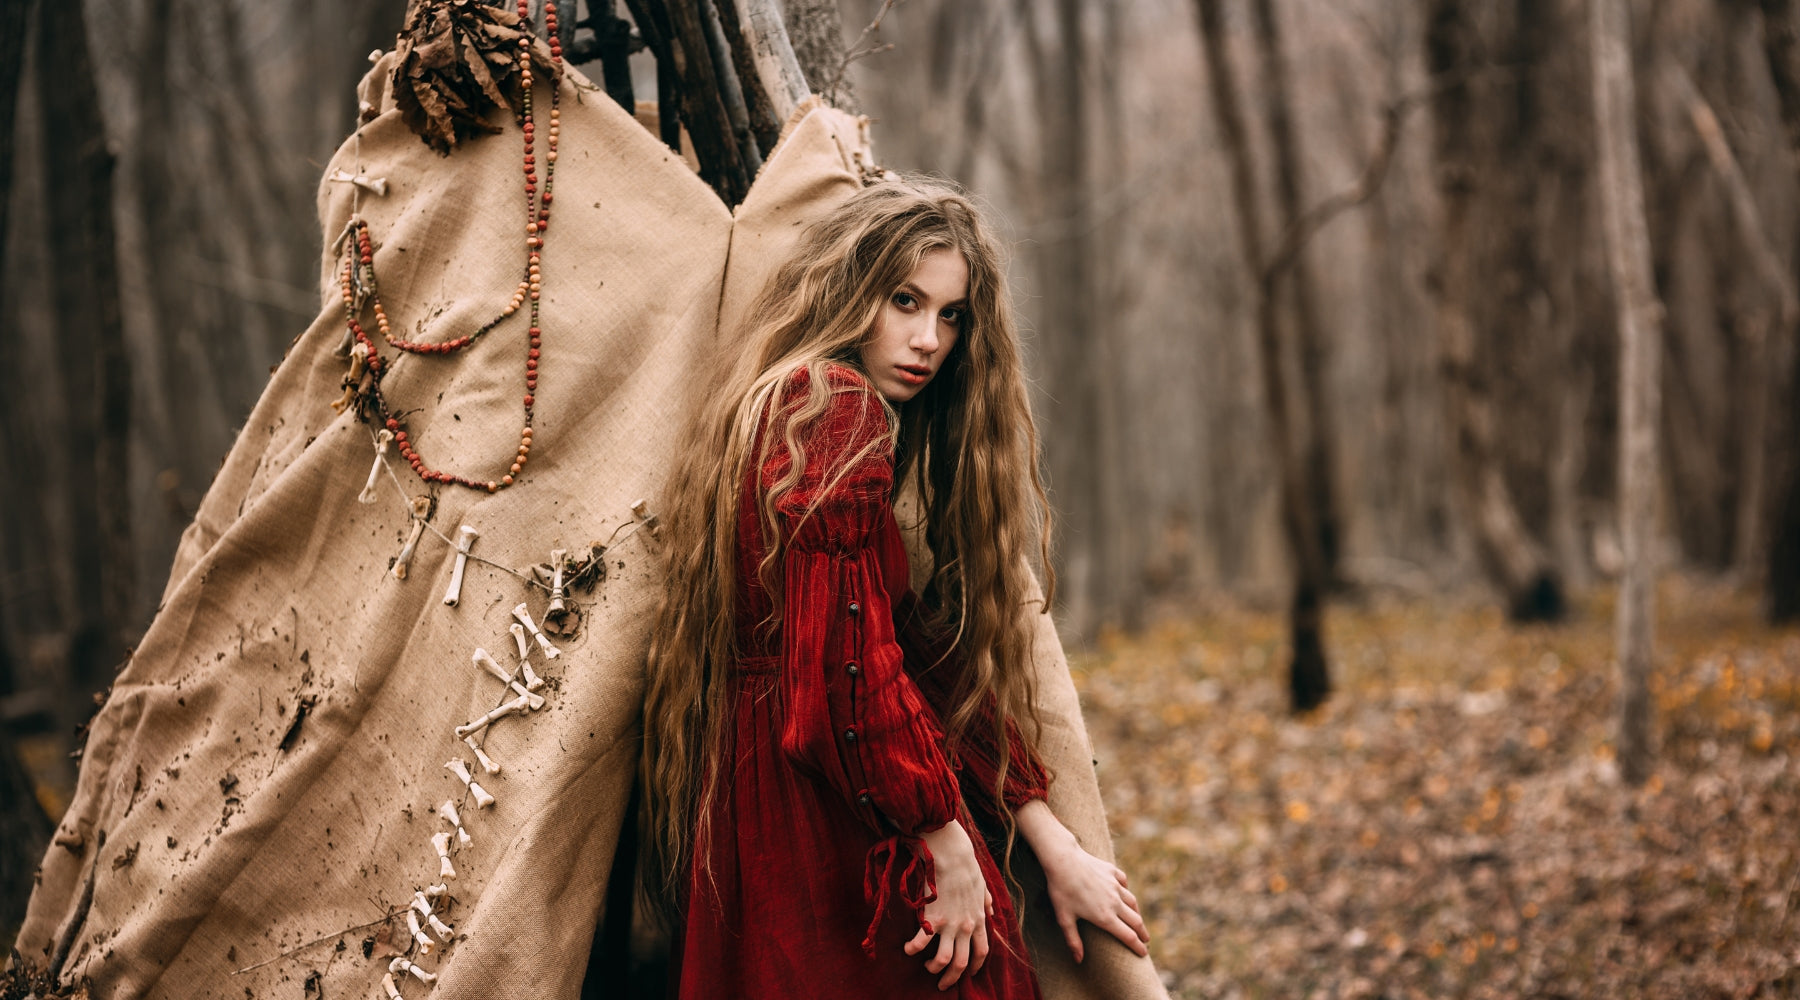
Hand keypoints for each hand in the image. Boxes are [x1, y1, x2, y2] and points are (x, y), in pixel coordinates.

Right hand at [907, 819, 991, 989]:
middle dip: (951, 978)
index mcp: (979, 919)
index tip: (967, 973)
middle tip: (942, 984)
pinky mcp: (932, 918)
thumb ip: (987, 901)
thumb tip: (992, 910)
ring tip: (926, 967)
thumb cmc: (966, 866)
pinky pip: (920, 943)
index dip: (975, 966)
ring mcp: (949, 924)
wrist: (951, 854)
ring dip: (933, 968)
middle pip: (961, 963)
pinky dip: (913, 950)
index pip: (982, 952)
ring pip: (942, 960)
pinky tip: (907, 949)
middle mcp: (966, 927)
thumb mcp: (982, 886)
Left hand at [1015, 799, 1149, 961]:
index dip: (1137, 947)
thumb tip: (1078, 961)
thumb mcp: (1064, 919)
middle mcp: (1115, 902)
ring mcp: (1115, 886)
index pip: (1128, 936)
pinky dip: (1127, 891)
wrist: (1063, 860)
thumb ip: (1073, 940)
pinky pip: (1124, 883)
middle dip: (1142, 933)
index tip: (1144, 954)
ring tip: (1137, 920)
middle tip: (1146, 940)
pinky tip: (1125, 893)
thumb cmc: (1061, 891)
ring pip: (1132, 902)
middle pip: (1135, 921)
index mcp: (1105, 917)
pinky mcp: (1112, 872)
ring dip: (1137, 914)